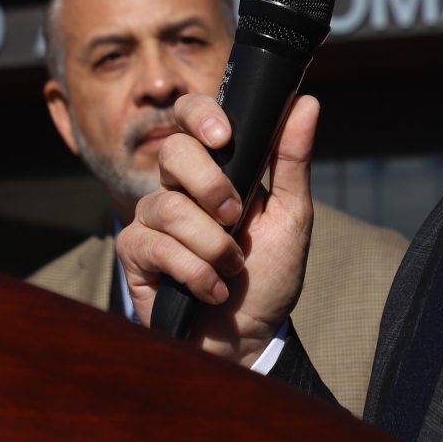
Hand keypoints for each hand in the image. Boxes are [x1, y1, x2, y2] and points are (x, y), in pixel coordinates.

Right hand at [115, 92, 318, 367]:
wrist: (249, 339)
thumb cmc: (269, 277)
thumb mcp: (292, 217)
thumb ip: (292, 160)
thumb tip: (307, 102)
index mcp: (213, 168)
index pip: (191, 115)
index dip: (201, 115)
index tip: (224, 137)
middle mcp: (178, 187)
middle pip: (173, 152)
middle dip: (211, 186)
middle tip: (235, 218)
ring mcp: (152, 220)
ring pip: (170, 206)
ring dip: (213, 245)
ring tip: (231, 269)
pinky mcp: (135, 254)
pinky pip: (158, 245)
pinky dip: (197, 272)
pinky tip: (212, 290)